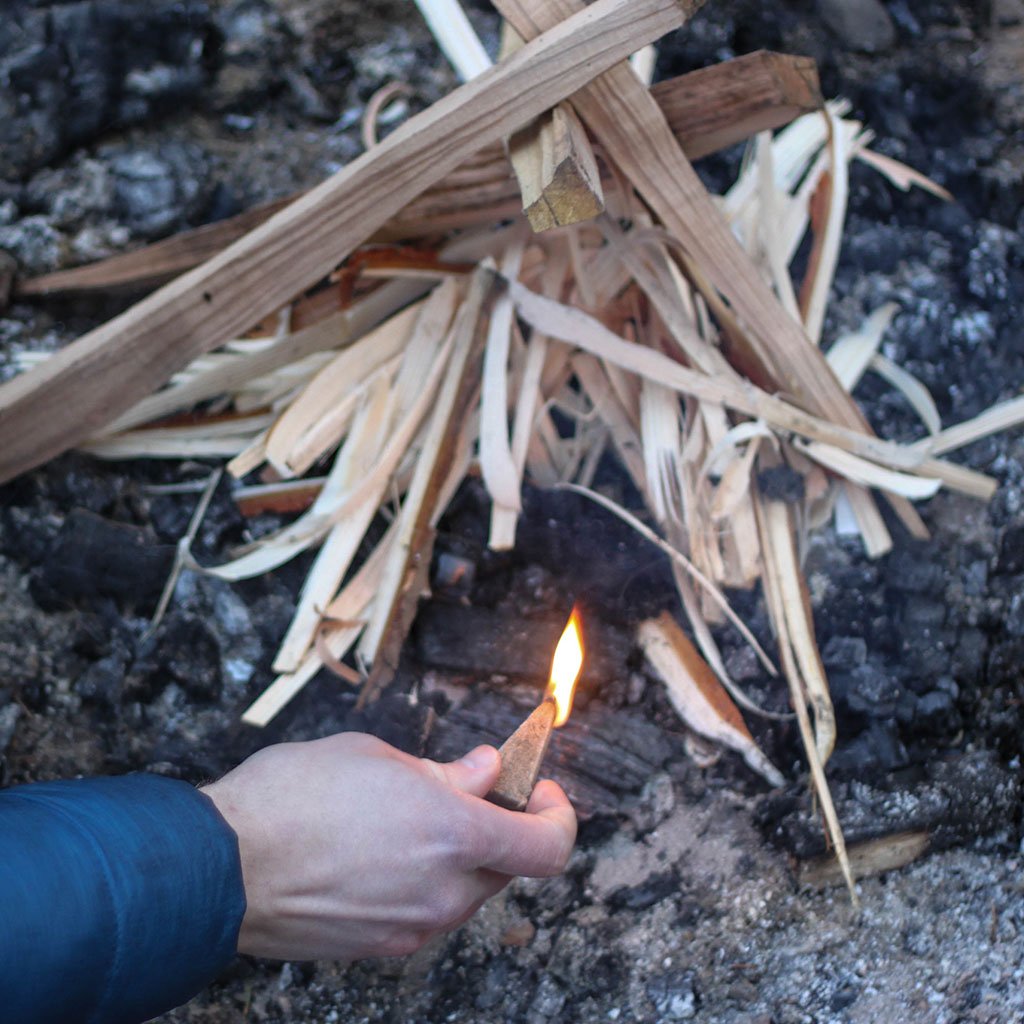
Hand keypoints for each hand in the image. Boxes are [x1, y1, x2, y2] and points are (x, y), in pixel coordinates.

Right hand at [202, 732, 575, 961]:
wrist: (220, 866)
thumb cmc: (294, 796)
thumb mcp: (378, 757)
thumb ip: (447, 772)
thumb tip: (488, 771)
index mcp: (452, 834)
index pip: (547, 846)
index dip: (558, 816)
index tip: (541, 790)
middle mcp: (443, 891)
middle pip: (507, 867)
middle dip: (501, 828)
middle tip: (471, 791)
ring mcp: (412, 926)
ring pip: (467, 891)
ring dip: (461, 856)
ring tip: (412, 818)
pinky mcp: (381, 946)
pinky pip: (428, 911)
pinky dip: (427, 880)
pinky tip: (384, 851)